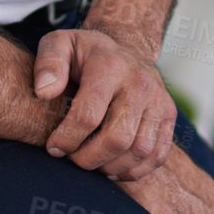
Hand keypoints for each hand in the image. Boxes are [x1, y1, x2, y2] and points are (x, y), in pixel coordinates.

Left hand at [33, 28, 177, 181]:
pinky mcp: (170, 116)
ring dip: (110, 166)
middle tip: (71, 158)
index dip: (67, 139)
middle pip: (117, 138)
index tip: (53, 147)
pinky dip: (134, 170)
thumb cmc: (86, 52)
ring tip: (90, 162)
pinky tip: (112, 167)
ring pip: (139, 150)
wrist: (126, 46)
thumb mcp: (60, 44)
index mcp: (110, 65)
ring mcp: (159, 100)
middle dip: (88, 158)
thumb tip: (44, 92)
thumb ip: (47, 63)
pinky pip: (157, 155)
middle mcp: (140, 82)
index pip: (88, 115)